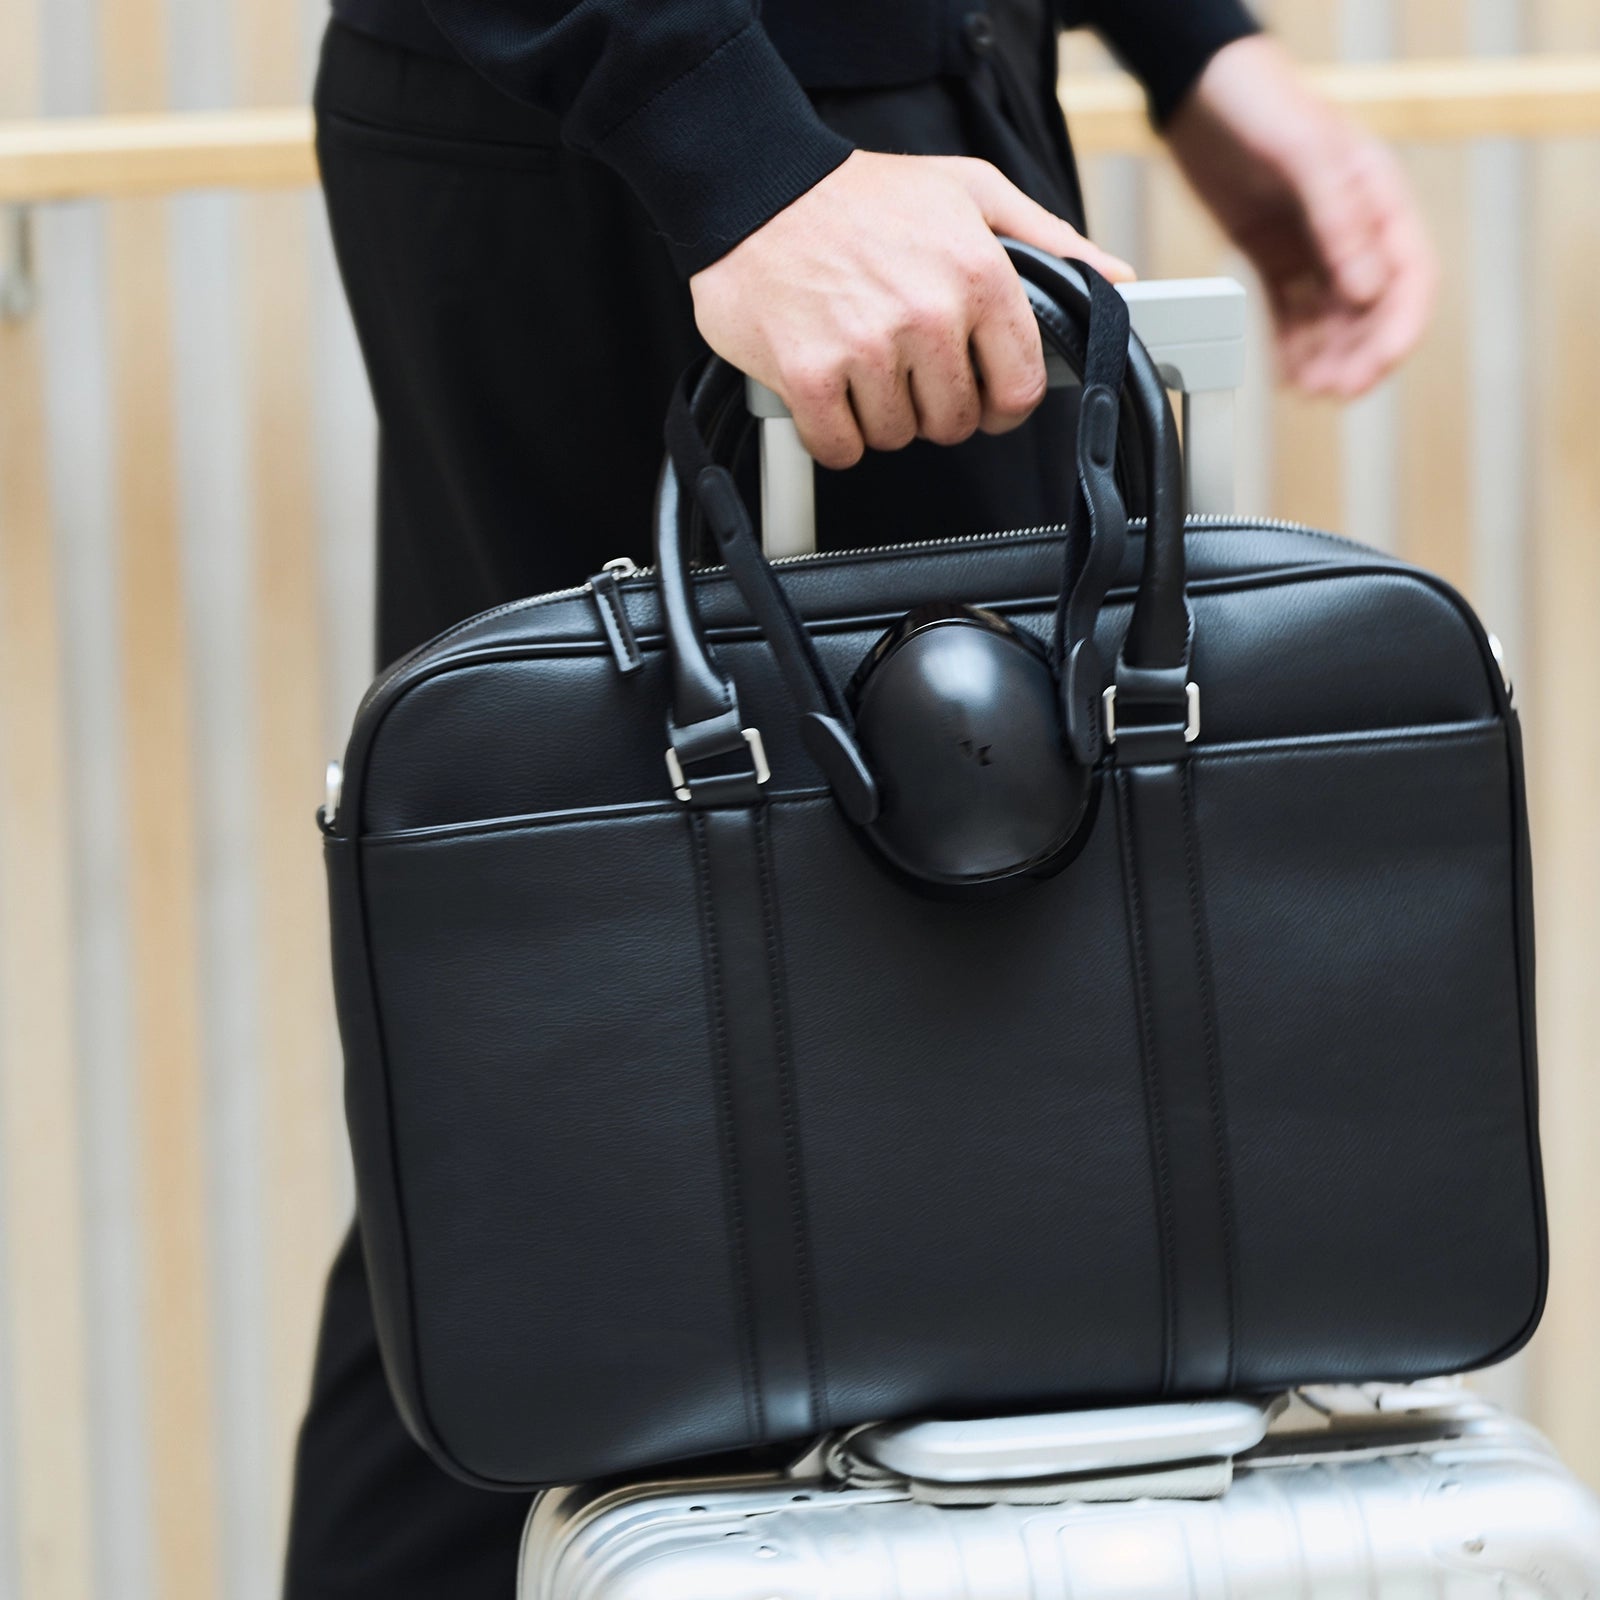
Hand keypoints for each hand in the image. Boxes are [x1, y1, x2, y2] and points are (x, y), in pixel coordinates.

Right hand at [689, 151, 1133, 468]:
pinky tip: (826, 389)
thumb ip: (1048, 240)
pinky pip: (840, 448)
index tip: (981, 397)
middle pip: (954, 423)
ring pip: (896, 438)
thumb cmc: (860, 195)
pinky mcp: (809, 376)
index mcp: (978, 274)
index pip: (1020, 389)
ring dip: (878, 415)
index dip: (1001, 404)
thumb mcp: (969, 190)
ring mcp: (866, 349)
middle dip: (932, 406)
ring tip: (860, 363)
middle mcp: (928, 314)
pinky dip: (832, 432)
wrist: (755, 190)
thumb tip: (1114, 279)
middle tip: (904, 367)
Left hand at [1165, 36, 1436, 398]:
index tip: (1379, 368)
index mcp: (1378, 198)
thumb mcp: (1305, 153)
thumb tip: (1366, 291)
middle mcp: (1351, 228)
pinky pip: (1290, 312)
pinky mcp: (1273, 256)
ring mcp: (1312, 245)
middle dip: (1359, 354)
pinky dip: (1291, 346)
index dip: (1399, 328)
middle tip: (1336, 392)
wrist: (1199, 92)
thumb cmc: (1260, 102)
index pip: (1410, 276)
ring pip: (1331, 317)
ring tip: (1309, 391)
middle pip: (1372, 308)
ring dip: (1325, 357)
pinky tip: (1288, 376)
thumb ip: (1340, 220)